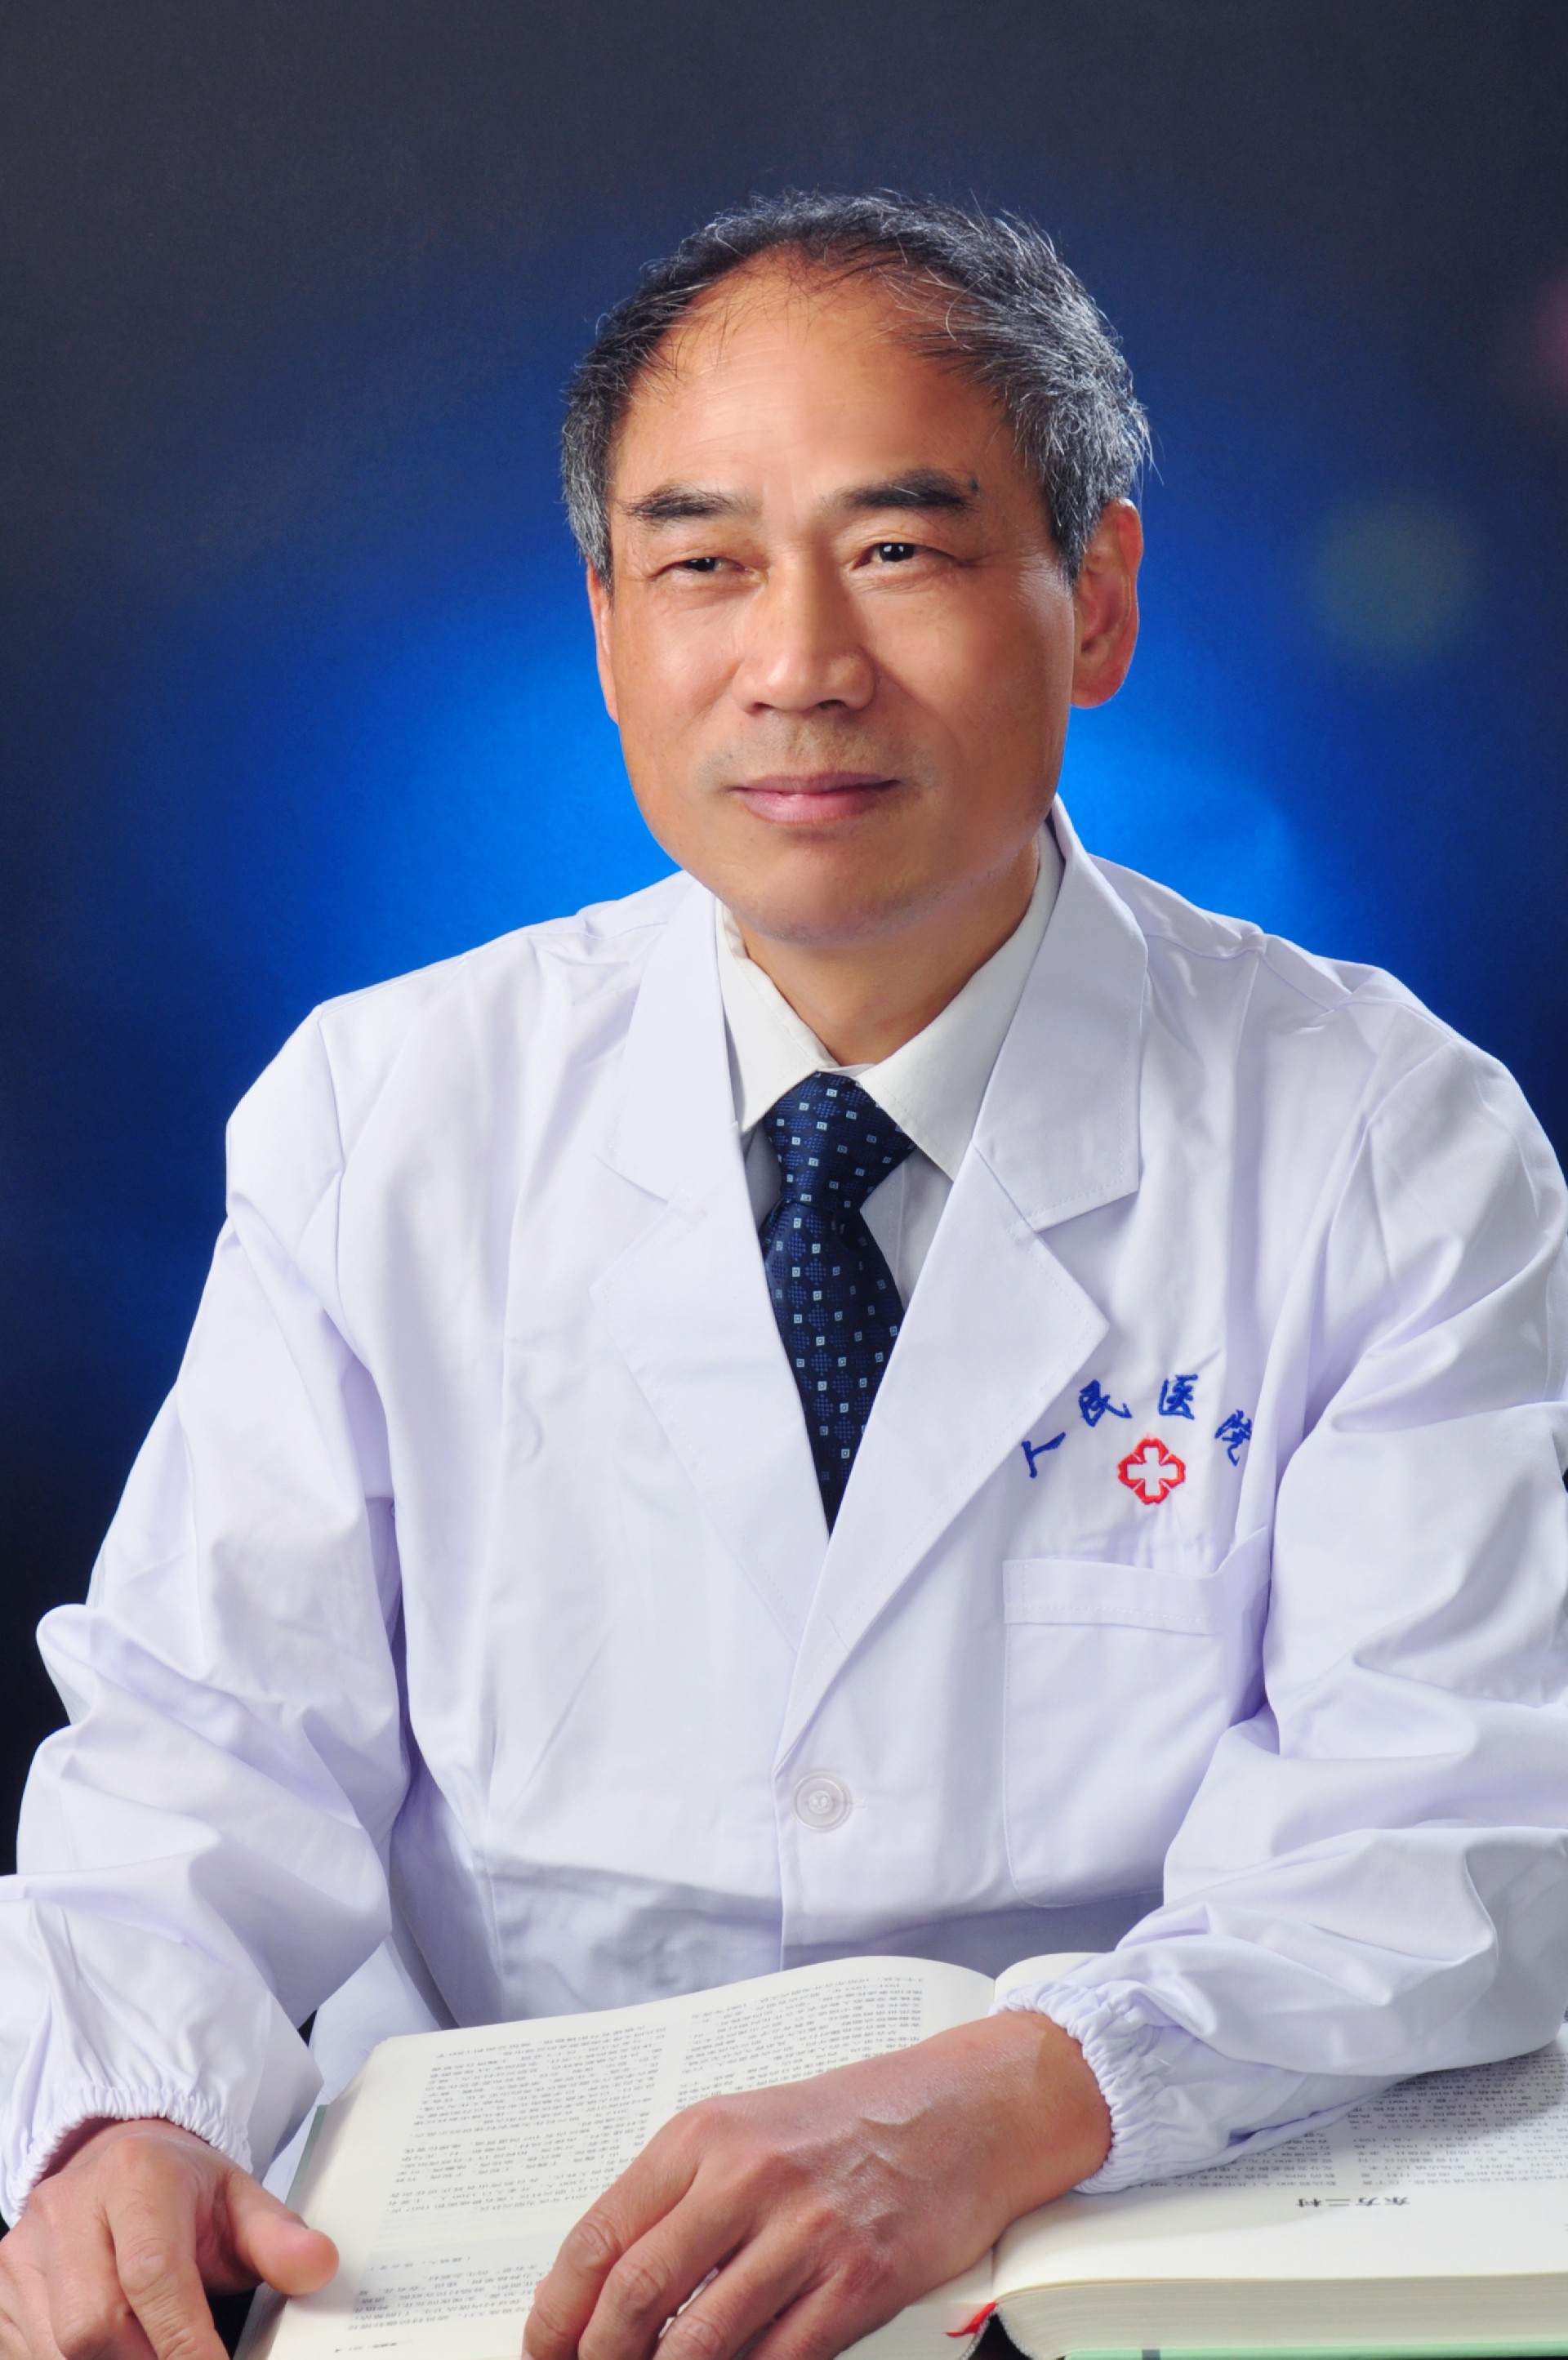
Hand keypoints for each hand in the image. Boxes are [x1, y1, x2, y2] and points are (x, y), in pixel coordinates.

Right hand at [0, 2117, 337, 2358]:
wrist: (120, 2162)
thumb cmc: (184, 2191)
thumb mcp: (240, 2201)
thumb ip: (279, 2238)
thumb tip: (319, 2266)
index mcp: (135, 2176)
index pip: (151, 2274)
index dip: (183, 2341)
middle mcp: (68, 2207)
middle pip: (93, 2323)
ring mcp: (26, 2248)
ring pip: (57, 2347)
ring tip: (157, 2352)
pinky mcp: (3, 2285)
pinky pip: (29, 2352)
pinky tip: (115, 2353)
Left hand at [524, 2010, 1109, 2359]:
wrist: (956, 2114)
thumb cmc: (844, 2125)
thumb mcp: (744, 2132)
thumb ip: (677, 2199)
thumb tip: (604, 2289)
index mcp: (703, 2136)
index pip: (599, 2238)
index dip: (556, 2313)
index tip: (542, 2350)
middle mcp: (746, 2178)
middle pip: (636, 2296)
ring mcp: (804, 2232)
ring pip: (699, 2344)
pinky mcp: (856, 2281)